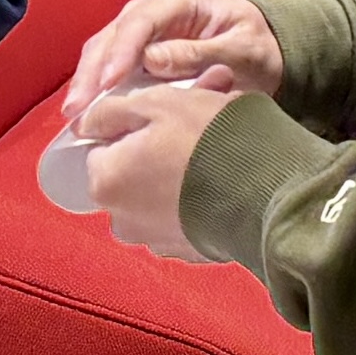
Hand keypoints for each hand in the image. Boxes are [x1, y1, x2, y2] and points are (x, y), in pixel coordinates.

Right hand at [65, 0, 282, 128]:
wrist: (263, 48)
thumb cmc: (257, 48)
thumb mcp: (241, 51)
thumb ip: (200, 54)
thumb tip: (151, 61)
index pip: (141, 21)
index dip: (121, 52)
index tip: (109, 83)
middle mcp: (153, 5)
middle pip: (112, 35)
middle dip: (92, 72)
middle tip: (77, 109)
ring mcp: (141, 26)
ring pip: (102, 48)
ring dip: (86, 81)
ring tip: (73, 115)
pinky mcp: (136, 48)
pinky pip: (108, 63)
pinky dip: (95, 86)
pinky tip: (84, 111)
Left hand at [76, 81, 242, 258]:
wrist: (270, 190)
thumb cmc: (210, 139)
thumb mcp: (157, 103)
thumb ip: (112, 112)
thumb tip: (86, 123)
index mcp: (104, 181)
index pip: (102, 148)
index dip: (131, 128)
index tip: (162, 117)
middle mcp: (121, 219)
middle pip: (128, 175)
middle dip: (154, 151)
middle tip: (193, 129)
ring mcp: (155, 241)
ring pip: (155, 197)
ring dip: (175, 176)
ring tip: (212, 153)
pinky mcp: (188, 252)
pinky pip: (181, 217)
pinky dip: (194, 201)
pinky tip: (220, 183)